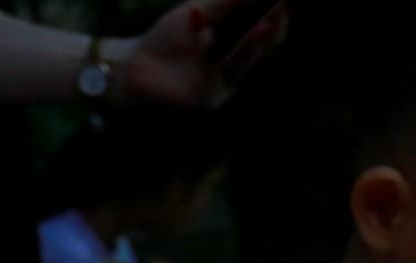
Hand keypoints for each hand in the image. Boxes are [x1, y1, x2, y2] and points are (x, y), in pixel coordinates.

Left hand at [119, 0, 289, 109]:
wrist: (134, 66)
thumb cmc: (167, 38)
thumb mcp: (197, 12)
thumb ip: (225, 3)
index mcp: (237, 44)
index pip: (268, 28)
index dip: (279, 12)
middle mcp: (236, 65)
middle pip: (265, 46)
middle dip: (275, 26)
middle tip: (280, 7)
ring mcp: (224, 84)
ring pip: (247, 63)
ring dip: (255, 46)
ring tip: (262, 28)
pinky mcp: (209, 100)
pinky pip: (224, 79)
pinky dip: (229, 61)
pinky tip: (234, 44)